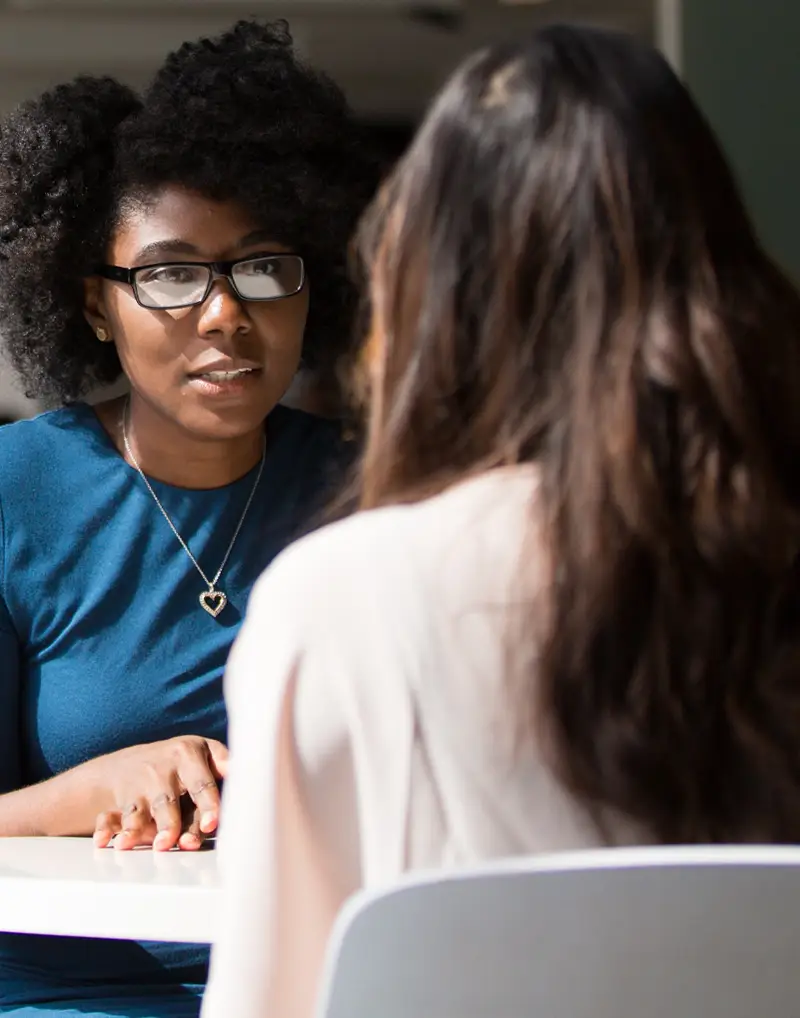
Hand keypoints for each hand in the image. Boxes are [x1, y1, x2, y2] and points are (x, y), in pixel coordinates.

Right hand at [90, 736, 227, 851]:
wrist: (126, 764)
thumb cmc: (179, 767)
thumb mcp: (203, 757)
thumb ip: (222, 773)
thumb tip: (243, 794)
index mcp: (190, 753)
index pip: (202, 782)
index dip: (208, 803)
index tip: (212, 823)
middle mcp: (163, 766)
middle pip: (168, 800)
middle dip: (173, 823)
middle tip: (183, 844)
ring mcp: (140, 782)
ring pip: (142, 810)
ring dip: (144, 830)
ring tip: (156, 847)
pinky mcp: (121, 798)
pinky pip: (112, 816)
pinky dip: (108, 829)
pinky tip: (107, 842)